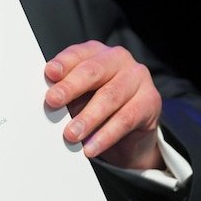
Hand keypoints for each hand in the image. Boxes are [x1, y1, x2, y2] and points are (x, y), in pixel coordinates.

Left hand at [43, 40, 162, 169]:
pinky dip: (105, 135)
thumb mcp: (78, 96)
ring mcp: (138, 78)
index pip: (78, 54)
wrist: (130, 132)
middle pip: (93, 71)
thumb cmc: (95, 104)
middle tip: (53, 101)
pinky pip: (125, 119)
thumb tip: (49, 102)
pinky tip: (91, 147)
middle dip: (71, 87)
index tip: (50, 73)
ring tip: (70, 134)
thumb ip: (65, 93)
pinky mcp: (151, 101)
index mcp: (96, 52)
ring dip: (87, 118)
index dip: (64, 63)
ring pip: (109, 97)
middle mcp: (118, 59)